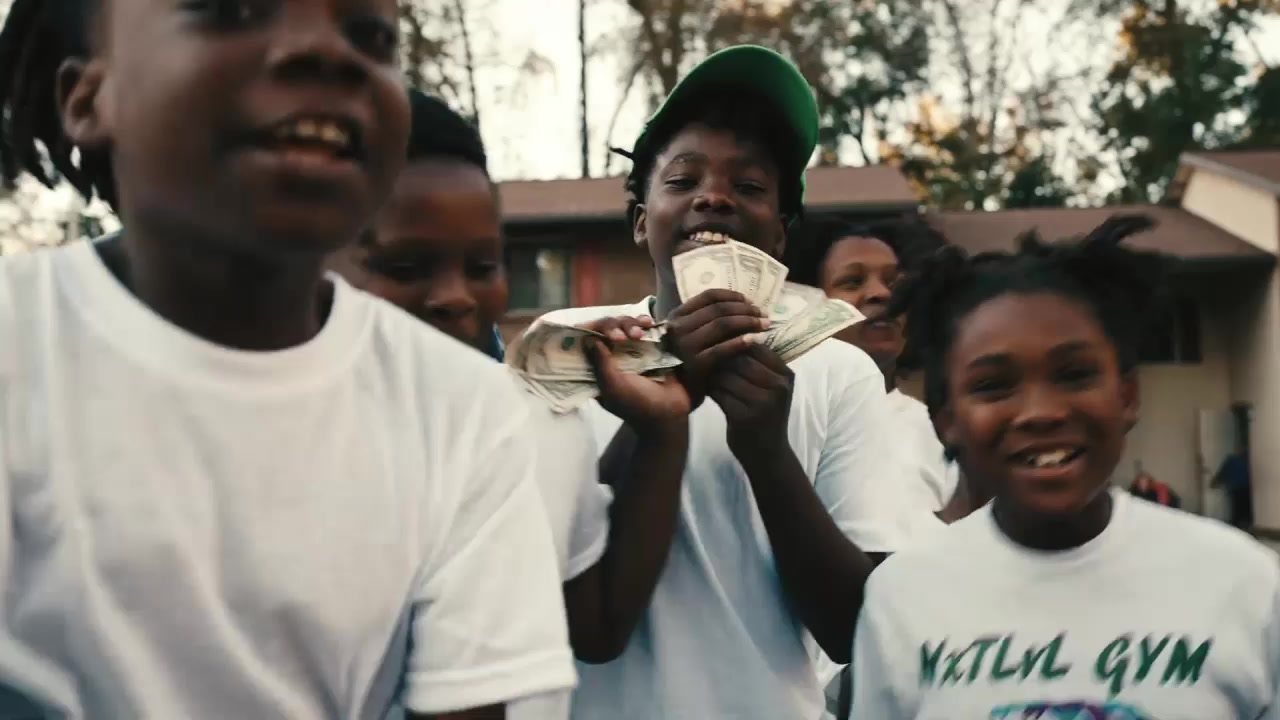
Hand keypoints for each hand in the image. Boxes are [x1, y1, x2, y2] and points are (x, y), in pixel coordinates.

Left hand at [579, 318, 691, 429]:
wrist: (671, 411)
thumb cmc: (638, 405)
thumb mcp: (613, 387)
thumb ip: (600, 363)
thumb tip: (588, 338)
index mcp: (598, 369)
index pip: (585, 342)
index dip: (587, 331)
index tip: (594, 329)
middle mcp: (613, 357)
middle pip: (605, 328)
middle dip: (612, 327)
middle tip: (621, 337)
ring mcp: (632, 350)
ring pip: (623, 324)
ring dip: (629, 324)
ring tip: (640, 334)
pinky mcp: (651, 345)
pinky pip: (643, 326)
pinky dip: (643, 321)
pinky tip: (649, 323)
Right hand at [664, 289, 769, 407]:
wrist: (676, 396)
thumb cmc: (688, 362)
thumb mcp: (692, 335)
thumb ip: (706, 320)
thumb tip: (741, 304)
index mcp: (676, 316)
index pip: (709, 296)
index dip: (733, 296)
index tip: (750, 302)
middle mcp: (677, 328)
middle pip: (718, 309)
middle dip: (745, 310)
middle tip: (763, 315)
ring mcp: (685, 345)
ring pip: (722, 324)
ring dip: (747, 322)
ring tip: (764, 326)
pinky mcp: (695, 364)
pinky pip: (722, 348)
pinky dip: (740, 342)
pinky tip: (755, 340)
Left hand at [707, 345, 793, 462]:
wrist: (768, 454)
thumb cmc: (766, 415)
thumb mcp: (772, 388)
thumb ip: (757, 364)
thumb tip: (729, 332)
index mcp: (786, 375)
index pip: (756, 346)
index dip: (734, 343)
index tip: (719, 345)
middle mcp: (778, 387)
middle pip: (739, 360)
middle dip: (721, 360)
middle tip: (707, 361)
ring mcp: (762, 403)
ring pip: (726, 376)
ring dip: (713, 375)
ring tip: (707, 376)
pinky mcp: (744, 417)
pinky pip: (719, 394)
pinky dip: (710, 390)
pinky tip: (708, 392)